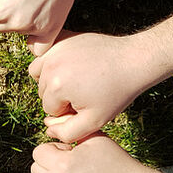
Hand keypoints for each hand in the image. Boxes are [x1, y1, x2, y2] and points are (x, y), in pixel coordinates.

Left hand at [26, 133, 152, 172]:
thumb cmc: (115, 162)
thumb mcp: (93, 137)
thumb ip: (68, 130)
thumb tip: (47, 129)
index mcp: (62, 164)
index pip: (38, 152)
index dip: (53, 150)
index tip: (69, 154)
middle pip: (35, 171)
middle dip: (49, 167)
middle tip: (70, 169)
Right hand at [29, 32, 152, 141]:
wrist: (133, 60)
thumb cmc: (116, 92)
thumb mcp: (94, 121)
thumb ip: (67, 133)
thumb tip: (48, 130)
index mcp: (56, 87)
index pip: (49, 110)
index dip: (68, 110)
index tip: (88, 103)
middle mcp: (50, 66)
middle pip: (43, 92)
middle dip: (60, 96)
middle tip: (86, 92)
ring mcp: (54, 50)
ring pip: (39, 75)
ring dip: (52, 81)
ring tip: (75, 81)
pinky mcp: (61, 39)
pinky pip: (43, 56)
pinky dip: (50, 63)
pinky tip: (68, 67)